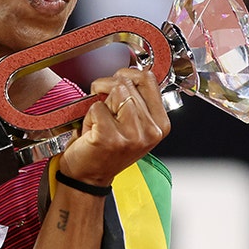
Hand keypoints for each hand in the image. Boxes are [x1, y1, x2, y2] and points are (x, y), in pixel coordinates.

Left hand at [58, 68, 170, 186]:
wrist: (87, 177)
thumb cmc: (106, 149)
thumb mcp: (132, 125)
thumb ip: (137, 100)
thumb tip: (129, 71)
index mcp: (160, 124)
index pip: (148, 79)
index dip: (127, 74)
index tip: (116, 81)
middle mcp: (151, 130)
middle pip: (127, 83)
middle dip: (107, 89)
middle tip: (102, 108)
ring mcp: (132, 135)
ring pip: (114, 92)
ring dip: (99, 103)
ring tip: (99, 122)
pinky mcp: (110, 138)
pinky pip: (96, 107)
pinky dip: (88, 116)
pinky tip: (92, 132)